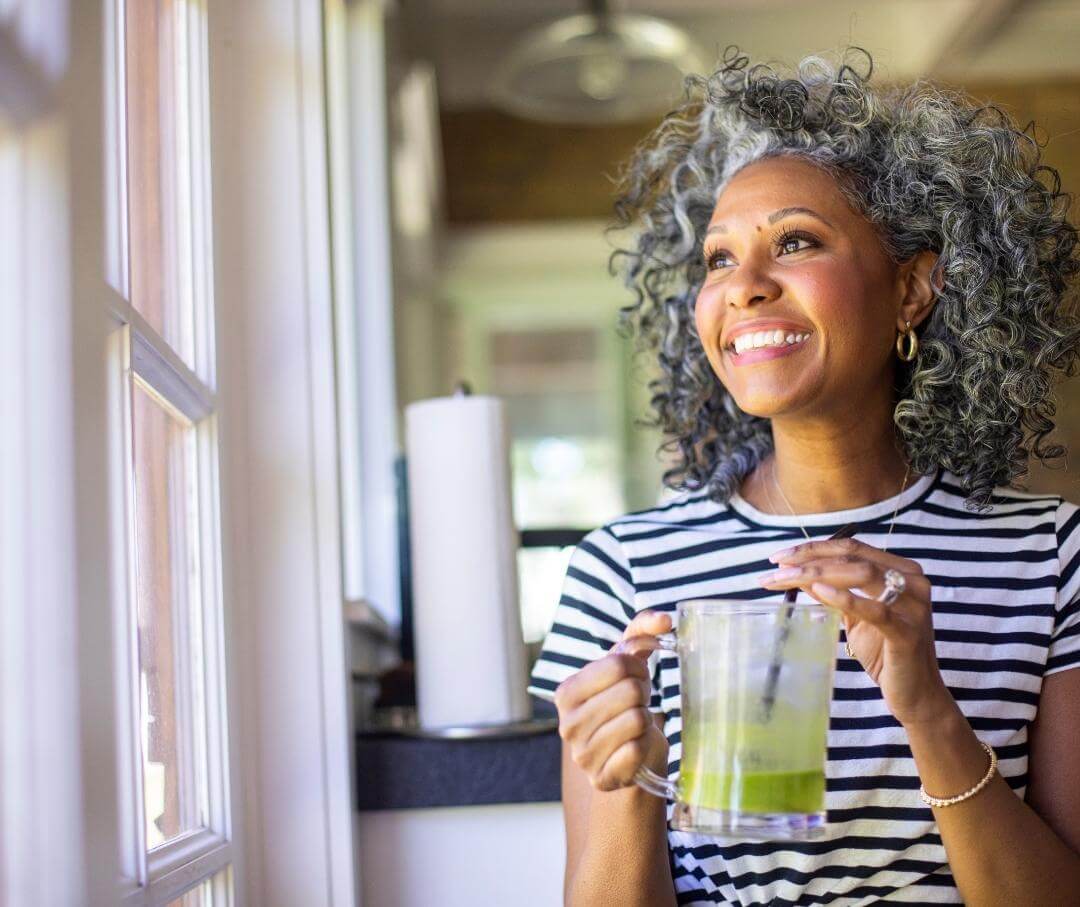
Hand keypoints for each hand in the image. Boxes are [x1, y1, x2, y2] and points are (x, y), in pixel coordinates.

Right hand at [553, 610, 670, 790]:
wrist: (628, 757)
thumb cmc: (625, 703)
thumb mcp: (627, 664)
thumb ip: (642, 632)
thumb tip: (666, 620)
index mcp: (566, 692)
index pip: (618, 664)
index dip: (637, 668)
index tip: (636, 679)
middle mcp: (567, 724)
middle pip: (630, 691)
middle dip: (643, 694)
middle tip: (638, 703)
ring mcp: (582, 755)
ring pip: (637, 720)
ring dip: (646, 720)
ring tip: (636, 725)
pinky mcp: (602, 779)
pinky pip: (638, 751)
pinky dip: (645, 746)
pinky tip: (635, 748)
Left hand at [758, 536, 955, 726]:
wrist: (915, 693)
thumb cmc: (884, 652)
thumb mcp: (853, 615)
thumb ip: (832, 591)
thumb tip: (798, 573)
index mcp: (901, 570)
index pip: (852, 547)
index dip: (814, 548)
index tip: (780, 557)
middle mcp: (912, 581)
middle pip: (852, 556)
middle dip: (808, 559)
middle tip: (775, 567)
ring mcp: (913, 605)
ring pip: (861, 574)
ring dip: (816, 573)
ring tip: (785, 578)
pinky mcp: (908, 631)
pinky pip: (875, 609)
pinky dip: (845, 597)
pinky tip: (818, 591)